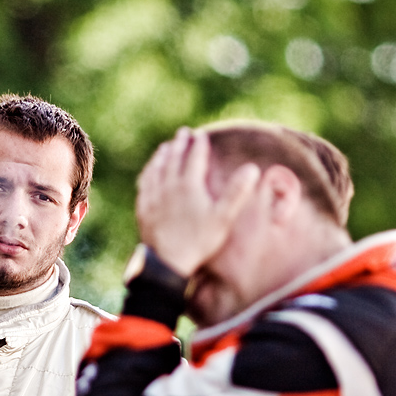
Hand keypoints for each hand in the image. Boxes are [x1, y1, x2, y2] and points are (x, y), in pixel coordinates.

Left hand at [136, 127, 260, 276]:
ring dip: (162, 156)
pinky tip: (149, 172)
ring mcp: (153, 197)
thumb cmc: (199, 241)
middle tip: (183, 133)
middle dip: (179, 144)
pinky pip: (145, 183)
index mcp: (188, 186)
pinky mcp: (143, 208)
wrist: (168, 262)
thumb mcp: (223, 217)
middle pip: (173, 159)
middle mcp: (168, 187)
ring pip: (156, 169)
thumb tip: (252, 168)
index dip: (199, 145)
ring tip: (166, 147)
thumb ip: (237, 192)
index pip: (194, 158)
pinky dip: (149, 172)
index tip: (201, 135)